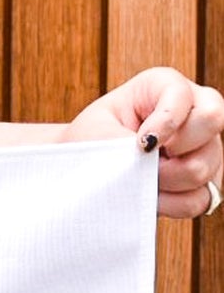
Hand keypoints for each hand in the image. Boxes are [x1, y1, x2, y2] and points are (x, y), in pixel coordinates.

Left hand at [66, 68, 223, 218]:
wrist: (80, 170)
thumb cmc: (88, 142)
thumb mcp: (96, 133)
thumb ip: (126, 143)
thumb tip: (153, 167)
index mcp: (164, 87)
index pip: (185, 96)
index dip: (164, 123)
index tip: (139, 143)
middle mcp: (193, 110)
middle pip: (211, 122)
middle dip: (174, 150)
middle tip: (144, 160)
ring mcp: (203, 145)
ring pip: (206, 166)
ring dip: (167, 182)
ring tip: (139, 180)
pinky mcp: (201, 180)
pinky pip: (200, 199)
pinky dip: (172, 204)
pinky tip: (150, 198)